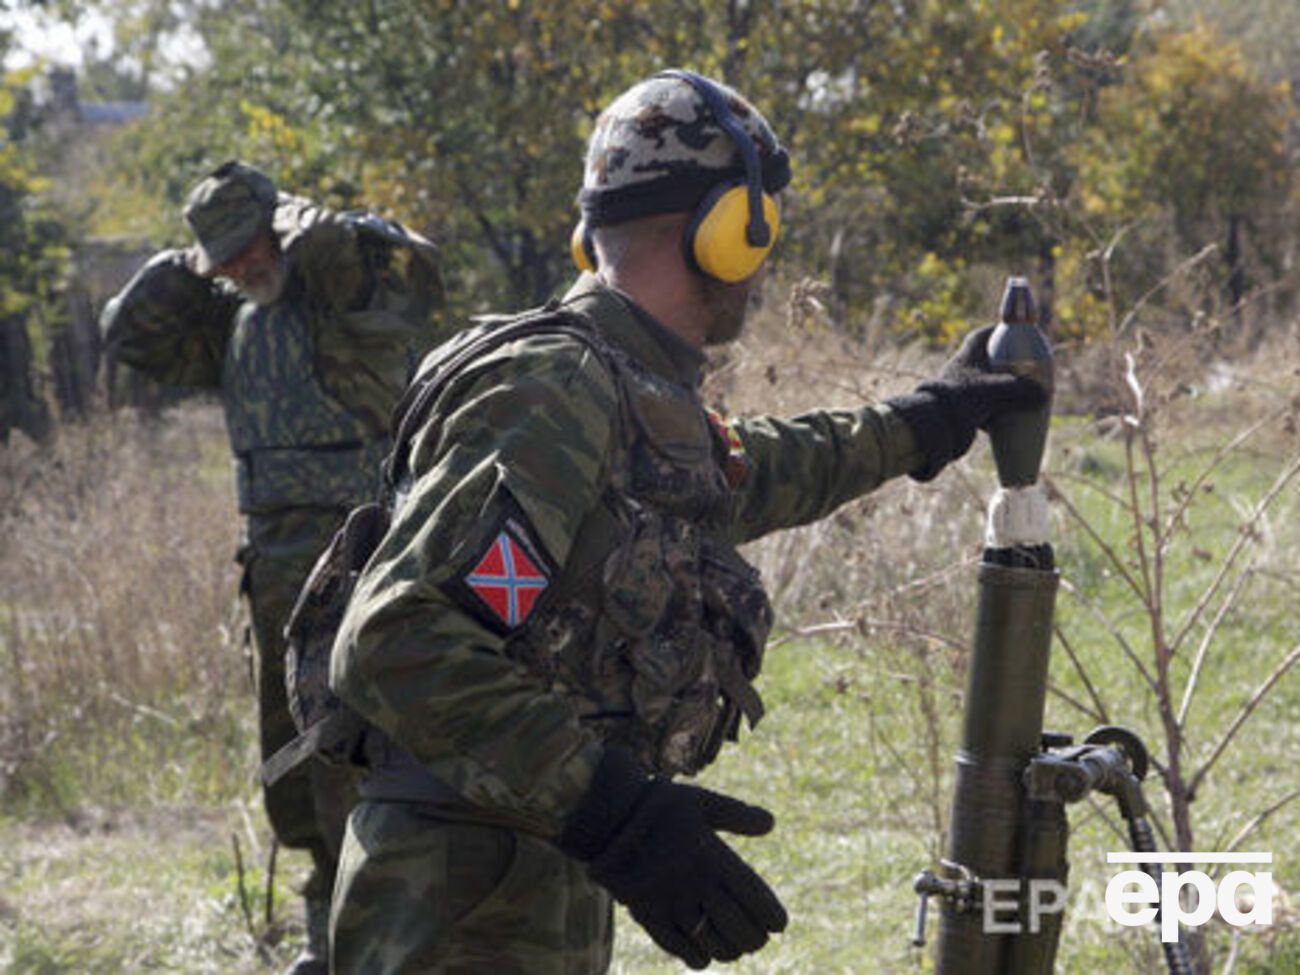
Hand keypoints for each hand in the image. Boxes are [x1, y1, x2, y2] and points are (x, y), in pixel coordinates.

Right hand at [557, 747, 786, 968]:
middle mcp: (697, 884)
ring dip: (730, 950)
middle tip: (757, 937)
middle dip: (755, 938)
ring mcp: (672, 903)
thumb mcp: (701, 801)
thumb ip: (737, 814)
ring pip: (714, 945)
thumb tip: (771, 823)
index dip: (772, 917)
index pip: (756, 899)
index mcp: (714, 857)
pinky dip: (698, 957)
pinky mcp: (649, 915)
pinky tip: (704, 953)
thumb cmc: (657, 806)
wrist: (607, 817)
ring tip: (735, 947)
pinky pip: (680, 949)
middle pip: (741, 929)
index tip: (778, 925)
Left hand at [888, 325, 1046, 479]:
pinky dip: (998, 409)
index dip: (1002, 332)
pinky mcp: (962, 409)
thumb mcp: (994, 391)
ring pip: (989, 385)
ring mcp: (962, 389)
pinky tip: (1011, 418)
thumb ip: (1021, 390)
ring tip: (1026, 396)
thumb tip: (1044, 395)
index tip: (1019, 335)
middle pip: (991, 361)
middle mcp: (963, 368)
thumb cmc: (961, 399)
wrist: (932, 425)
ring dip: (1006, 391)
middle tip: (1030, 371)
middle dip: (1010, 366)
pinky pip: (986, 405)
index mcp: (968, 353)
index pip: (984, 334)